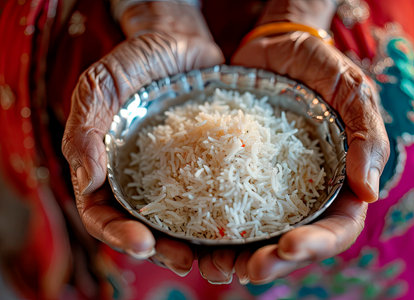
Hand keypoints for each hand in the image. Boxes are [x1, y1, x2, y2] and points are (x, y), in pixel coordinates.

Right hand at [62, 2, 222, 275]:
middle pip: (146, 227)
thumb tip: (86, 180)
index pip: (103, 212)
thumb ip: (87, 127)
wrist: (180, 41)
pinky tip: (243, 228)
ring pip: (183, 222)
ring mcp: (178, 175)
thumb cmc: (136, 59)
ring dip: (197, 246)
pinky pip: (218, 195)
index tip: (142, 243)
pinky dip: (226, 216)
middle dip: (162, 250)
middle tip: (184, 261)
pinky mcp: (211, 164)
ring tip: (217, 260)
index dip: (117, 233)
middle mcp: (143, 179)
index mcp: (109, 169)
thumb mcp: (103, 84)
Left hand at [198, 0, 388, 283]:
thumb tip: (369, 193)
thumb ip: (366, 135)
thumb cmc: (319, 67)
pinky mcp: (233, 173)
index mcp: (338, 184)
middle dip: (273, 261)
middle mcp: (302, 195)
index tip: (289, 247)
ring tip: (213, 266)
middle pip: (293, 242)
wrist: (275, 47)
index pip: (337, 226)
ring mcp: (266, 187)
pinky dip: (210, 226)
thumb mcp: (351, 91)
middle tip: (248, 270)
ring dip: (237, 256)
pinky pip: (222, 205)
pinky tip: (193, 237)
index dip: (317, 244)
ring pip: (256, 235)